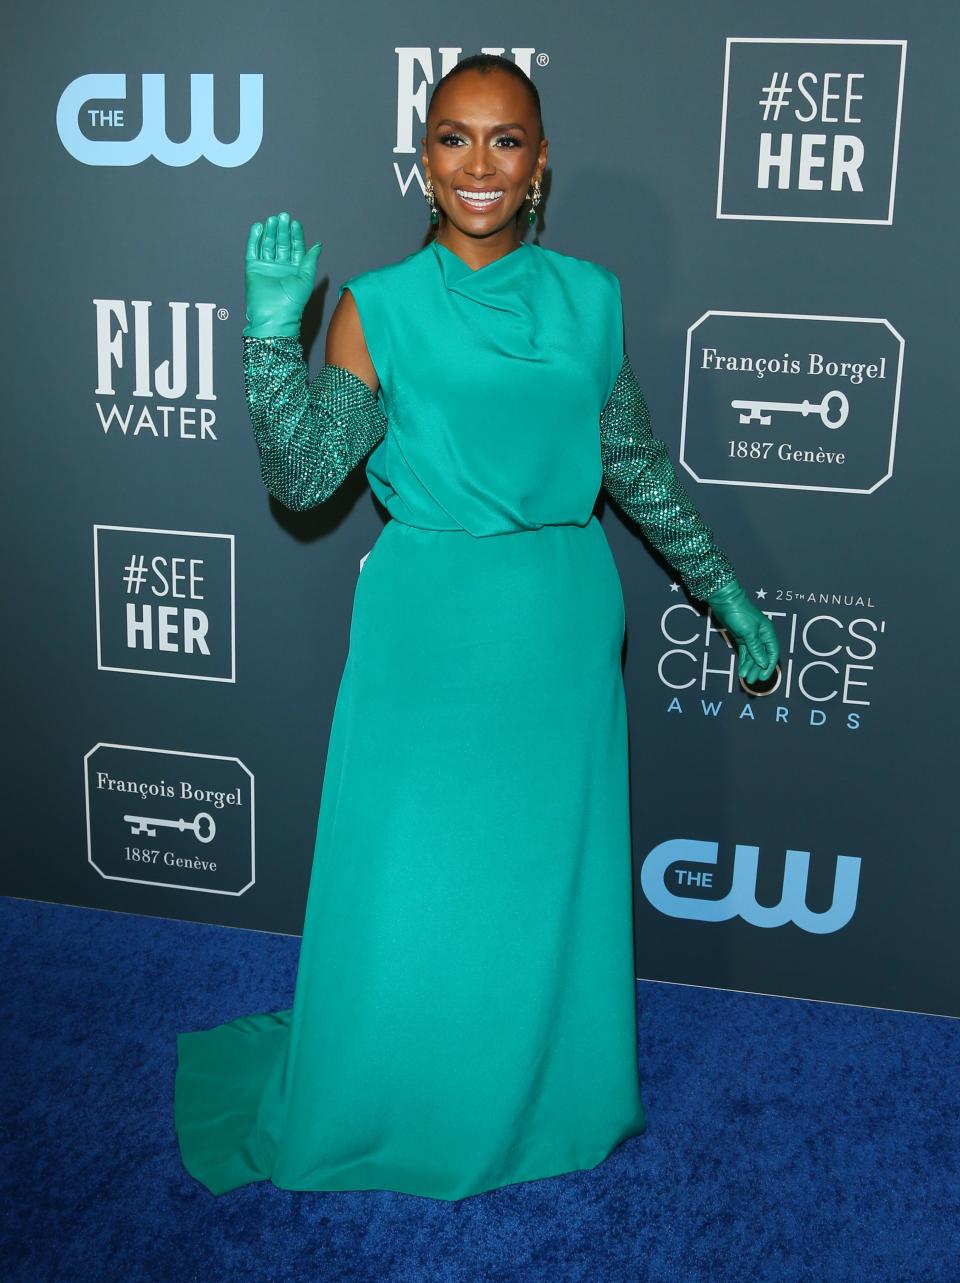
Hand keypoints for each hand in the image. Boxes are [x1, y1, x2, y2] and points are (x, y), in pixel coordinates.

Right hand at [243, 211, 322, 338]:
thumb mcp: (306, 279)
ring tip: (272, 220)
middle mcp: (281, 267)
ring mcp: (267, 267)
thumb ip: (310, 260)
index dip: (295, 235)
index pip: (295, 247)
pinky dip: (255, 239)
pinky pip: (253, 250)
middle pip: (281, 243)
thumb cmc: (292, 303)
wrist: (274, 316)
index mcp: (295, 270)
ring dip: (270, 232)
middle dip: (282, 230)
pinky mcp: (253, 269)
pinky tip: (258, 228)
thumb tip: (318, 245)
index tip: (295, 223)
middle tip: (283, 216)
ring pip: (268, 244)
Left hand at [705, 578, 779, 686]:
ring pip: (753, 656)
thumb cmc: (739, 613)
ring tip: (745, 678)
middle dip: (757, 669)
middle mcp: (761, 636)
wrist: (725, 601)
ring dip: (750, 667)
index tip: (763, 676)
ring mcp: (751, 637)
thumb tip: (764, 664)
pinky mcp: (742, 638)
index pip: (772, 653)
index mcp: (767, 633)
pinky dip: (744, 661)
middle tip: (752, 681)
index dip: (768, 666)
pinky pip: (745, 653)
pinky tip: (742, 670)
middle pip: (762, 656)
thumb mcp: (748, 633)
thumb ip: (756, 649)